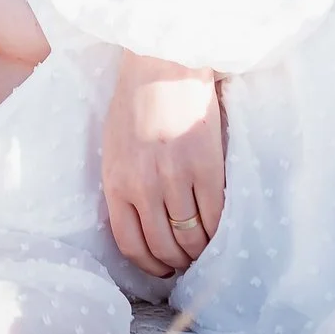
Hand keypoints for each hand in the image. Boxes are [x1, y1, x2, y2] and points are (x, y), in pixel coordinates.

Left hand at [101, 52, 225, 277]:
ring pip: (191, 237)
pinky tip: (220, 231)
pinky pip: (215, 216)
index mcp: (116, 182)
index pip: (131, 245)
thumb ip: (123, 186)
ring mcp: (175, 177)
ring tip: (205, 248)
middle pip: (163, 247)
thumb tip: (141, 226)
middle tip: (188, 261)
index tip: (163, 269)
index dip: (150, 266)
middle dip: (178, 263)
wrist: (164, 64)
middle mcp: (143, 186)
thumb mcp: (114, 148)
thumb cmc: (136, 103)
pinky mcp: (206, 166)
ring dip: (200, 251)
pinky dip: (219, 231)